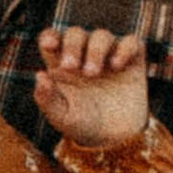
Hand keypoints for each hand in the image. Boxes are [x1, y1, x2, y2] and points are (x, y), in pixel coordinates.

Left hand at [33, 23, 149, 148]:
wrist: (115, 139)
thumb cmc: (83, 125)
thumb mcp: (61, 116)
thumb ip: (46, 98)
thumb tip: (40, 75)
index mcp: (62, 64)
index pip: (53, 38)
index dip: (50, 36)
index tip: (49, 45)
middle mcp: (84, 55)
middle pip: (76, 33)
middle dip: (72, 45)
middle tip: (71, 67)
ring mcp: (109, 56)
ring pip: (102, 35)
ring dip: (95, 49)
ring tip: (93, 73)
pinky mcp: (133, 61)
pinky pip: (131, 42)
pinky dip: (124, 48)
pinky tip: (117, 65)